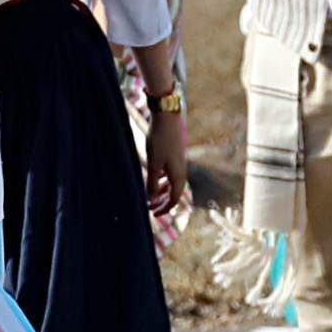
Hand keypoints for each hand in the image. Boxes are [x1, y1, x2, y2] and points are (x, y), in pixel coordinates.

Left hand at [140, 87, 192, 229]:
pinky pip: (169, 172)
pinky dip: (162, 179)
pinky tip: (154, 177)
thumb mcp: (153, 164)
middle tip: (150, 208)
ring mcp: (178, 161)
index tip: (154, 214)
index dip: (165, 208)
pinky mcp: (174, 154)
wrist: (168, 117)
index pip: (175, 198)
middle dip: (162, 201)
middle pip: (174, 192)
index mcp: (178, 175)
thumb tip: (151, 198)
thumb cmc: (160, 140)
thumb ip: (151, 183)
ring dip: (161, 190)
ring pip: (171, 182)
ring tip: (150, 194)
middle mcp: (181, 170)